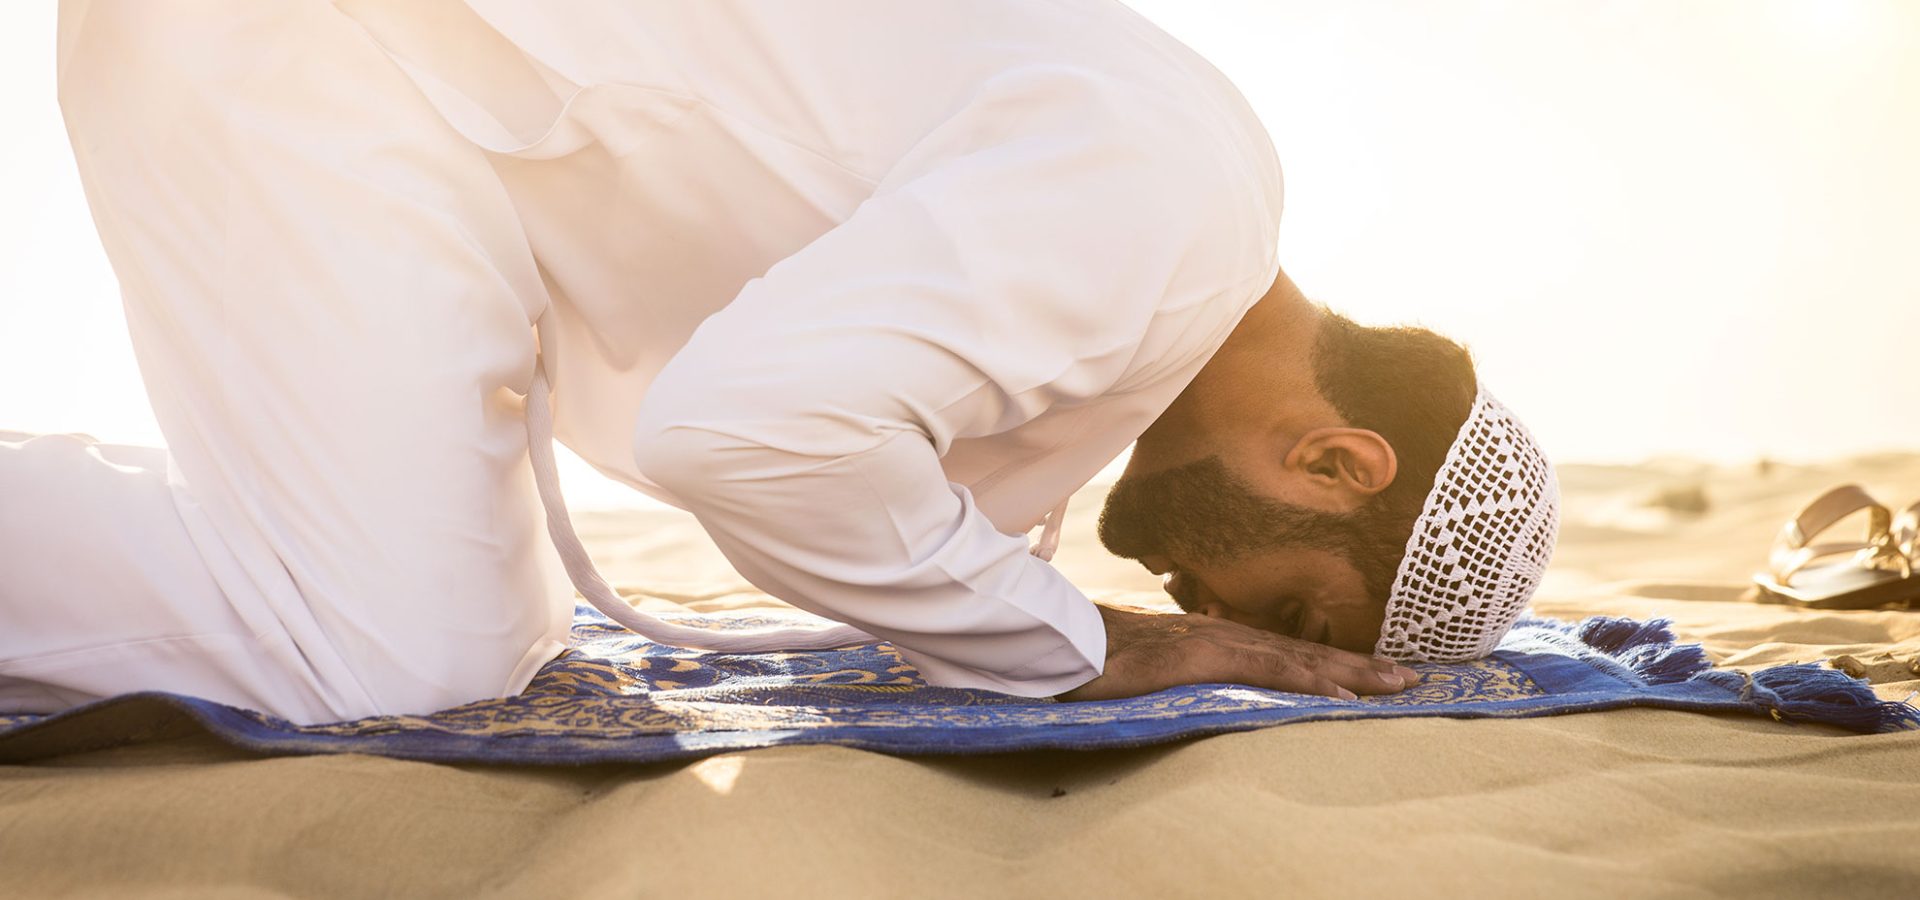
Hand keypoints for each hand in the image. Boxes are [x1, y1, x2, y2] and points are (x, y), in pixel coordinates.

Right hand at [1056, 603, 1419, 701]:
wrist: (1050, 637)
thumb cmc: (1087, 652)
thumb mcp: (1141, 664)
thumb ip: (1173, 670)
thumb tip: (1190, 681)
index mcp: (1210, 638)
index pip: (1283, 650)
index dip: (1331, 660)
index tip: (1375, 671)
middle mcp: (1221, 634)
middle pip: (1304, 650)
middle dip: (1361, 662)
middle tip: (1414, 676)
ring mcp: (1211, 643)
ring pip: (1296, 658)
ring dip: (1352, 670)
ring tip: (1399, 683)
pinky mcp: (1199, 658)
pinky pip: (1264, 672)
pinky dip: (1308, 681)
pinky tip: (1342, 693)